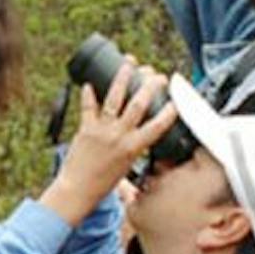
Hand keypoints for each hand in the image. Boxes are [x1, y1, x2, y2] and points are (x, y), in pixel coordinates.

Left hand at [41, 59, 176, 224]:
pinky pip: (87, 107)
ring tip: (128, 63)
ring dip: (122, 78)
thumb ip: (134, 147)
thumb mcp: (126, 165)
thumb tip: (141, 135)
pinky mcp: (85, 128)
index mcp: (133, 148)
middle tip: (156, 74)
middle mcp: (119, 136)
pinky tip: (89, 81)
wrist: (78, 190)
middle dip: (149, 86)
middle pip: (138, 105)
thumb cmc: (103, 182)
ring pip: (114, 98)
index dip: (169, 111)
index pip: (157, 125)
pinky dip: (88, 94)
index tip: (177, 99)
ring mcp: (101, 130)